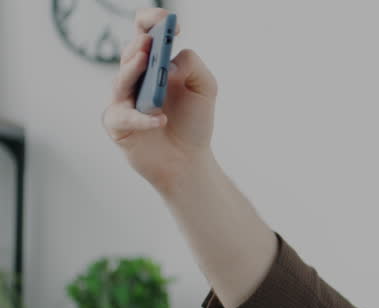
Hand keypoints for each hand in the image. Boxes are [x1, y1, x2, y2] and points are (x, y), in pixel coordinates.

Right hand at [102, 8, 217, 193]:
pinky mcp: (118, 125)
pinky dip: (143, 118)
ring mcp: (123, 100)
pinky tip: (161, 118)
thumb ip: (194, 66)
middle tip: (149, 40)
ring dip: (132, 71)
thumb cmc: (193, 122)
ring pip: (121, 81)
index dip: (152, 22)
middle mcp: (134, 77)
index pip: (144, 32)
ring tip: (145, 61)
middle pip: (130, 54)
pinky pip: (124, 117)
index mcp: (154, 63)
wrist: (188, 160)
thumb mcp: (205, 89)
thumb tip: (171, 61)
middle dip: (139, 46)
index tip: (171, 23)